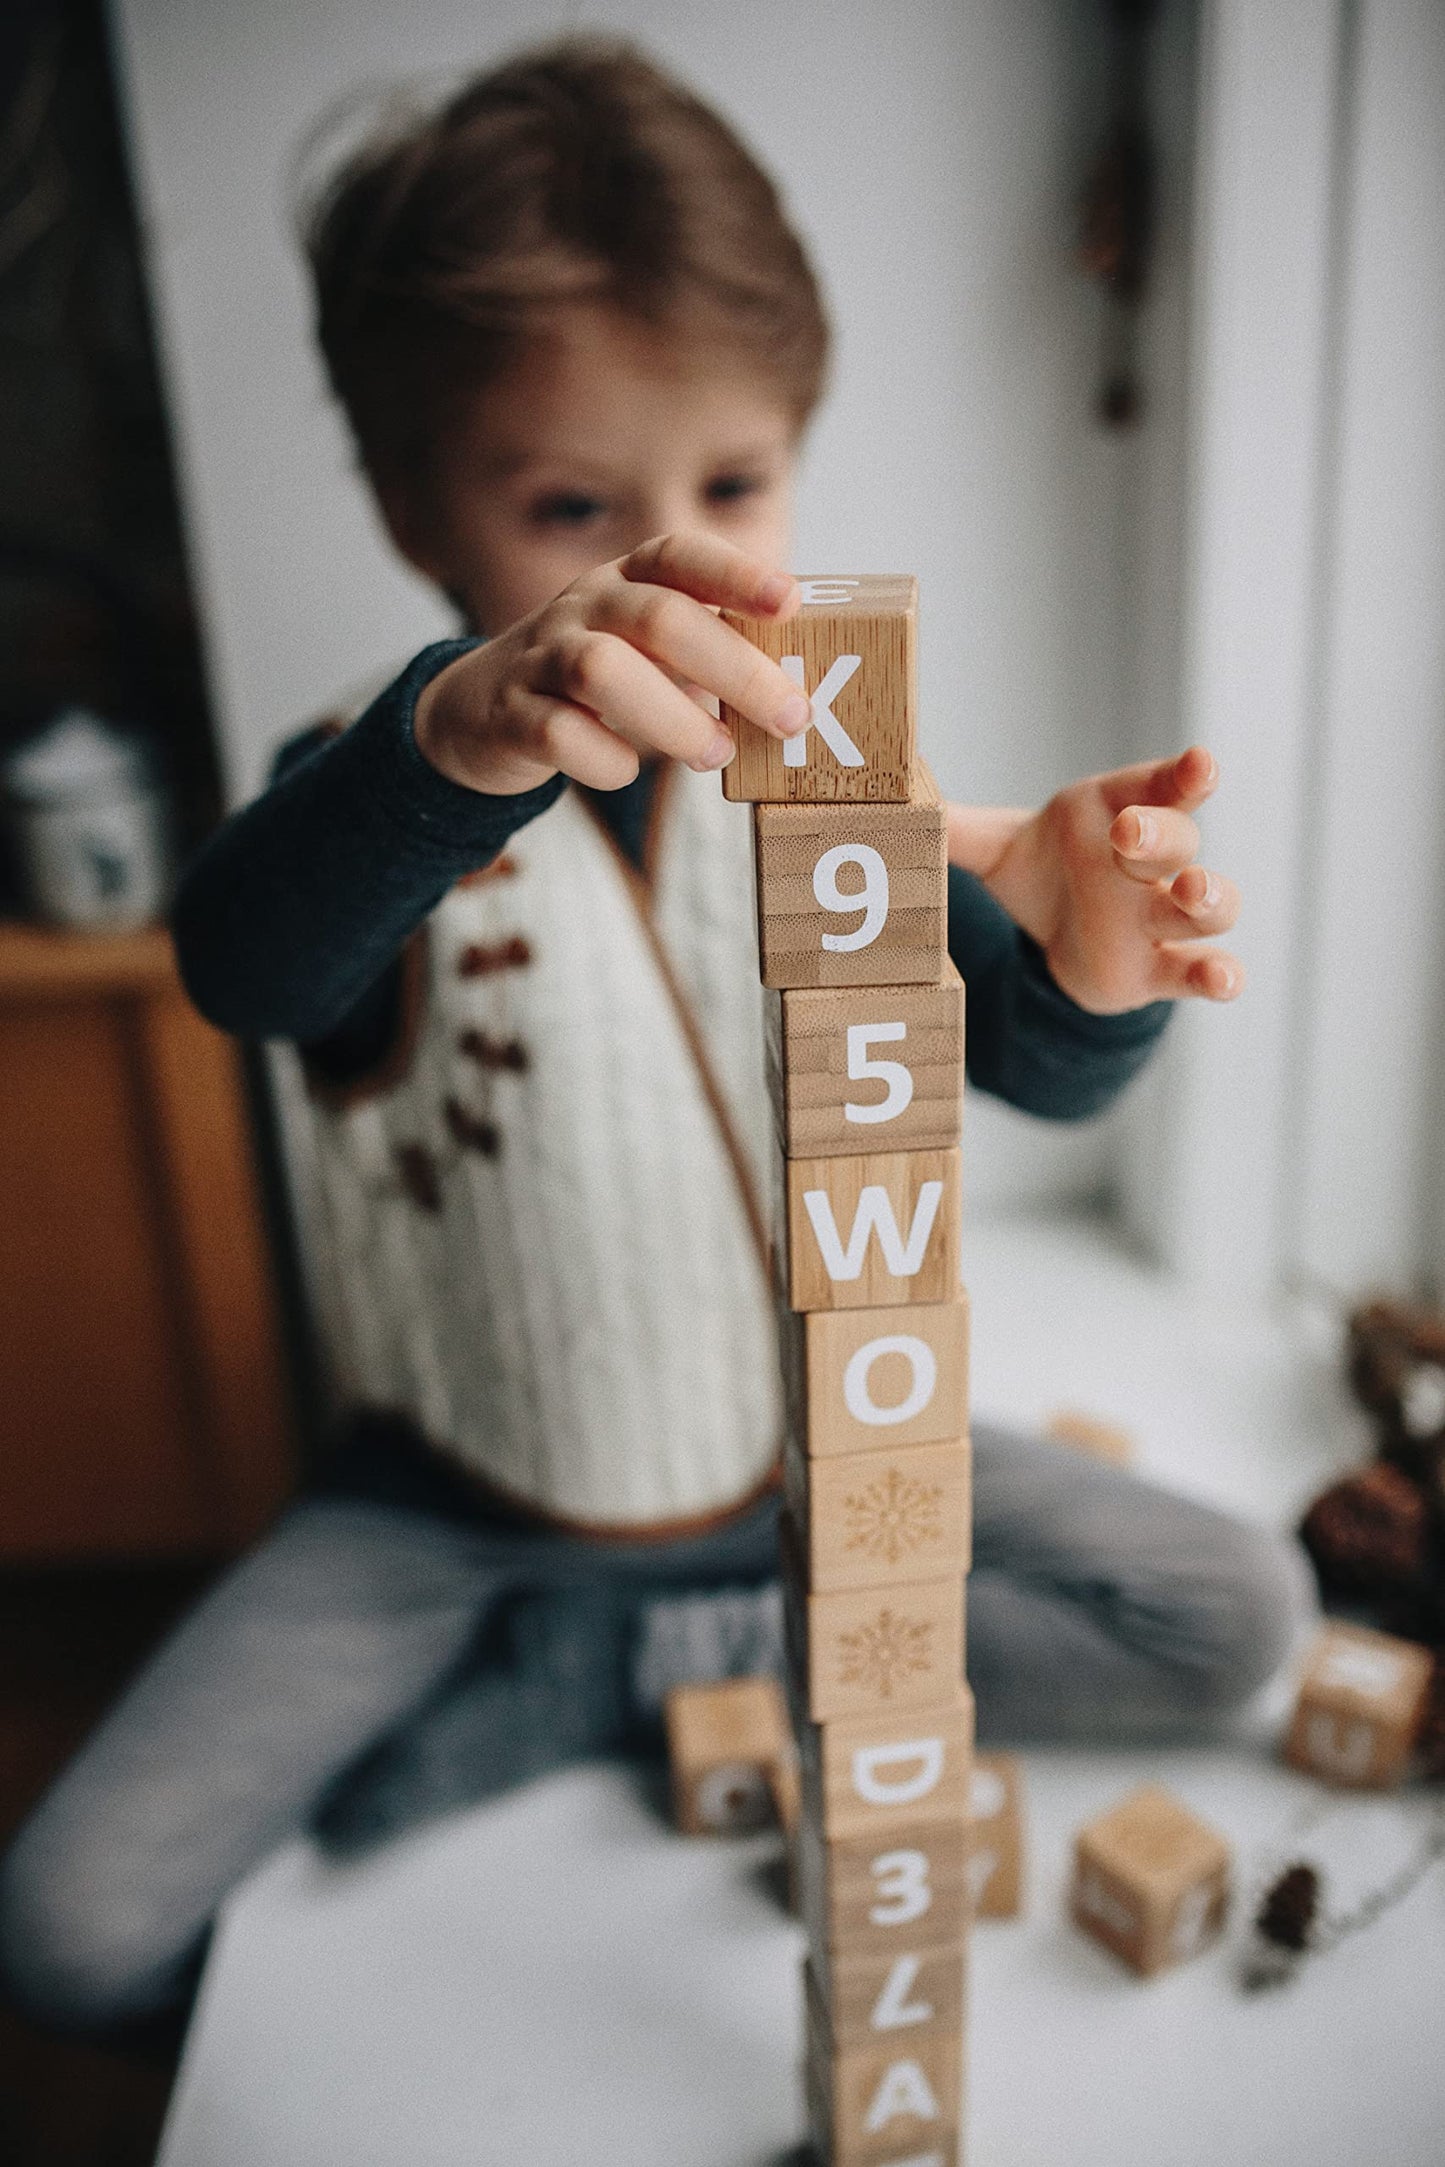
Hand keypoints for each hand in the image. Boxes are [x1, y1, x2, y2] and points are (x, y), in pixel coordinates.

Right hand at [413, 534, 806, 795]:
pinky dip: (604, 759)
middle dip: (735, 670)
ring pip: (602, 670)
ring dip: (673, 719)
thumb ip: (711, 652)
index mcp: (625, 579)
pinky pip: (558, 734)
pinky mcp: (511, 715)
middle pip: (659, 618)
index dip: (736, 575)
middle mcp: (583, 606)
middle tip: (789, 717)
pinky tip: (626, 768)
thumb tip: (795, 689)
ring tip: (715, 754)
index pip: (680, 555)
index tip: (791, 603)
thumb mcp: (647, 646)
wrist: (482, 709)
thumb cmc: (599, 678)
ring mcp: (541, 657)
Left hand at [945, 746, 1242, 1013]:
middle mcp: (1149, 863)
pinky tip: (1223, 977)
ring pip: (1209, 903)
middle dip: (1158, 835)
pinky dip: (1218, 975)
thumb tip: (903, 800)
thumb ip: (957, 828)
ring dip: (1208, 897)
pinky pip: (1199, 970)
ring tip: (1192, 894)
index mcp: (1117, 813)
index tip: (1199, 765)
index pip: (1156, 785)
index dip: (1182, 775)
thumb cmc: (1045, 872)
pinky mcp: (1161, 970)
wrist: (1057, 939)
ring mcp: (1160, 917)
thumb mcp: (998, 850)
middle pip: (1176, 839)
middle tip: (1127, 833)